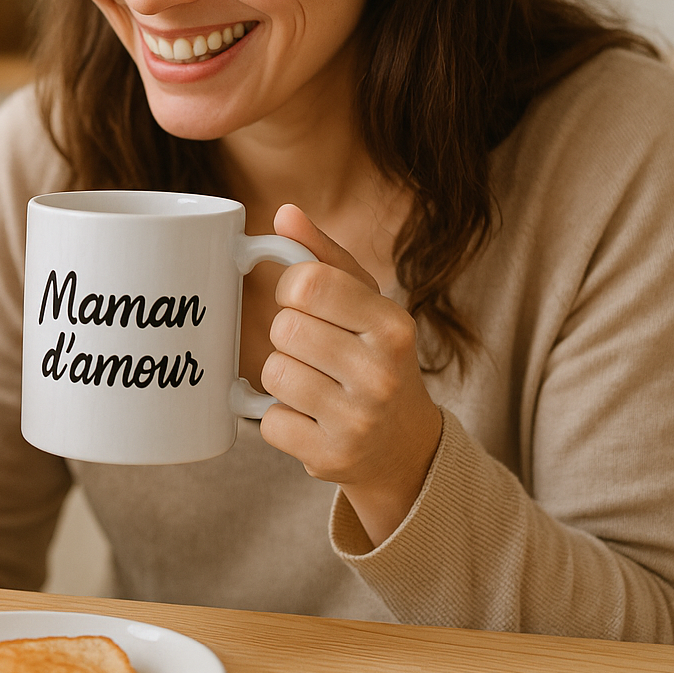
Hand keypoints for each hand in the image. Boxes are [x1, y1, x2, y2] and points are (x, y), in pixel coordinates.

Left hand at [258, 203, 442, 546]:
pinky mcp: (331, 458)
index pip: (308, 283)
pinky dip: (279, 417)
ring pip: (273, 373)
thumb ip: (323, 254)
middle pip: (285, 328)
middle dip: (288, 335)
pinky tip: (310, 418)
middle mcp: (381, 374)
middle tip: (315, 351)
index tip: (305, 301)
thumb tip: (285, 214)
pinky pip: (269, 421)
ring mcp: (358, 421)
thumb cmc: (374, 356)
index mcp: (393, 326)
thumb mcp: (365, 301)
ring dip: (281, 377)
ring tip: (313, 384)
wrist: (404, 446)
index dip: (292, 288)